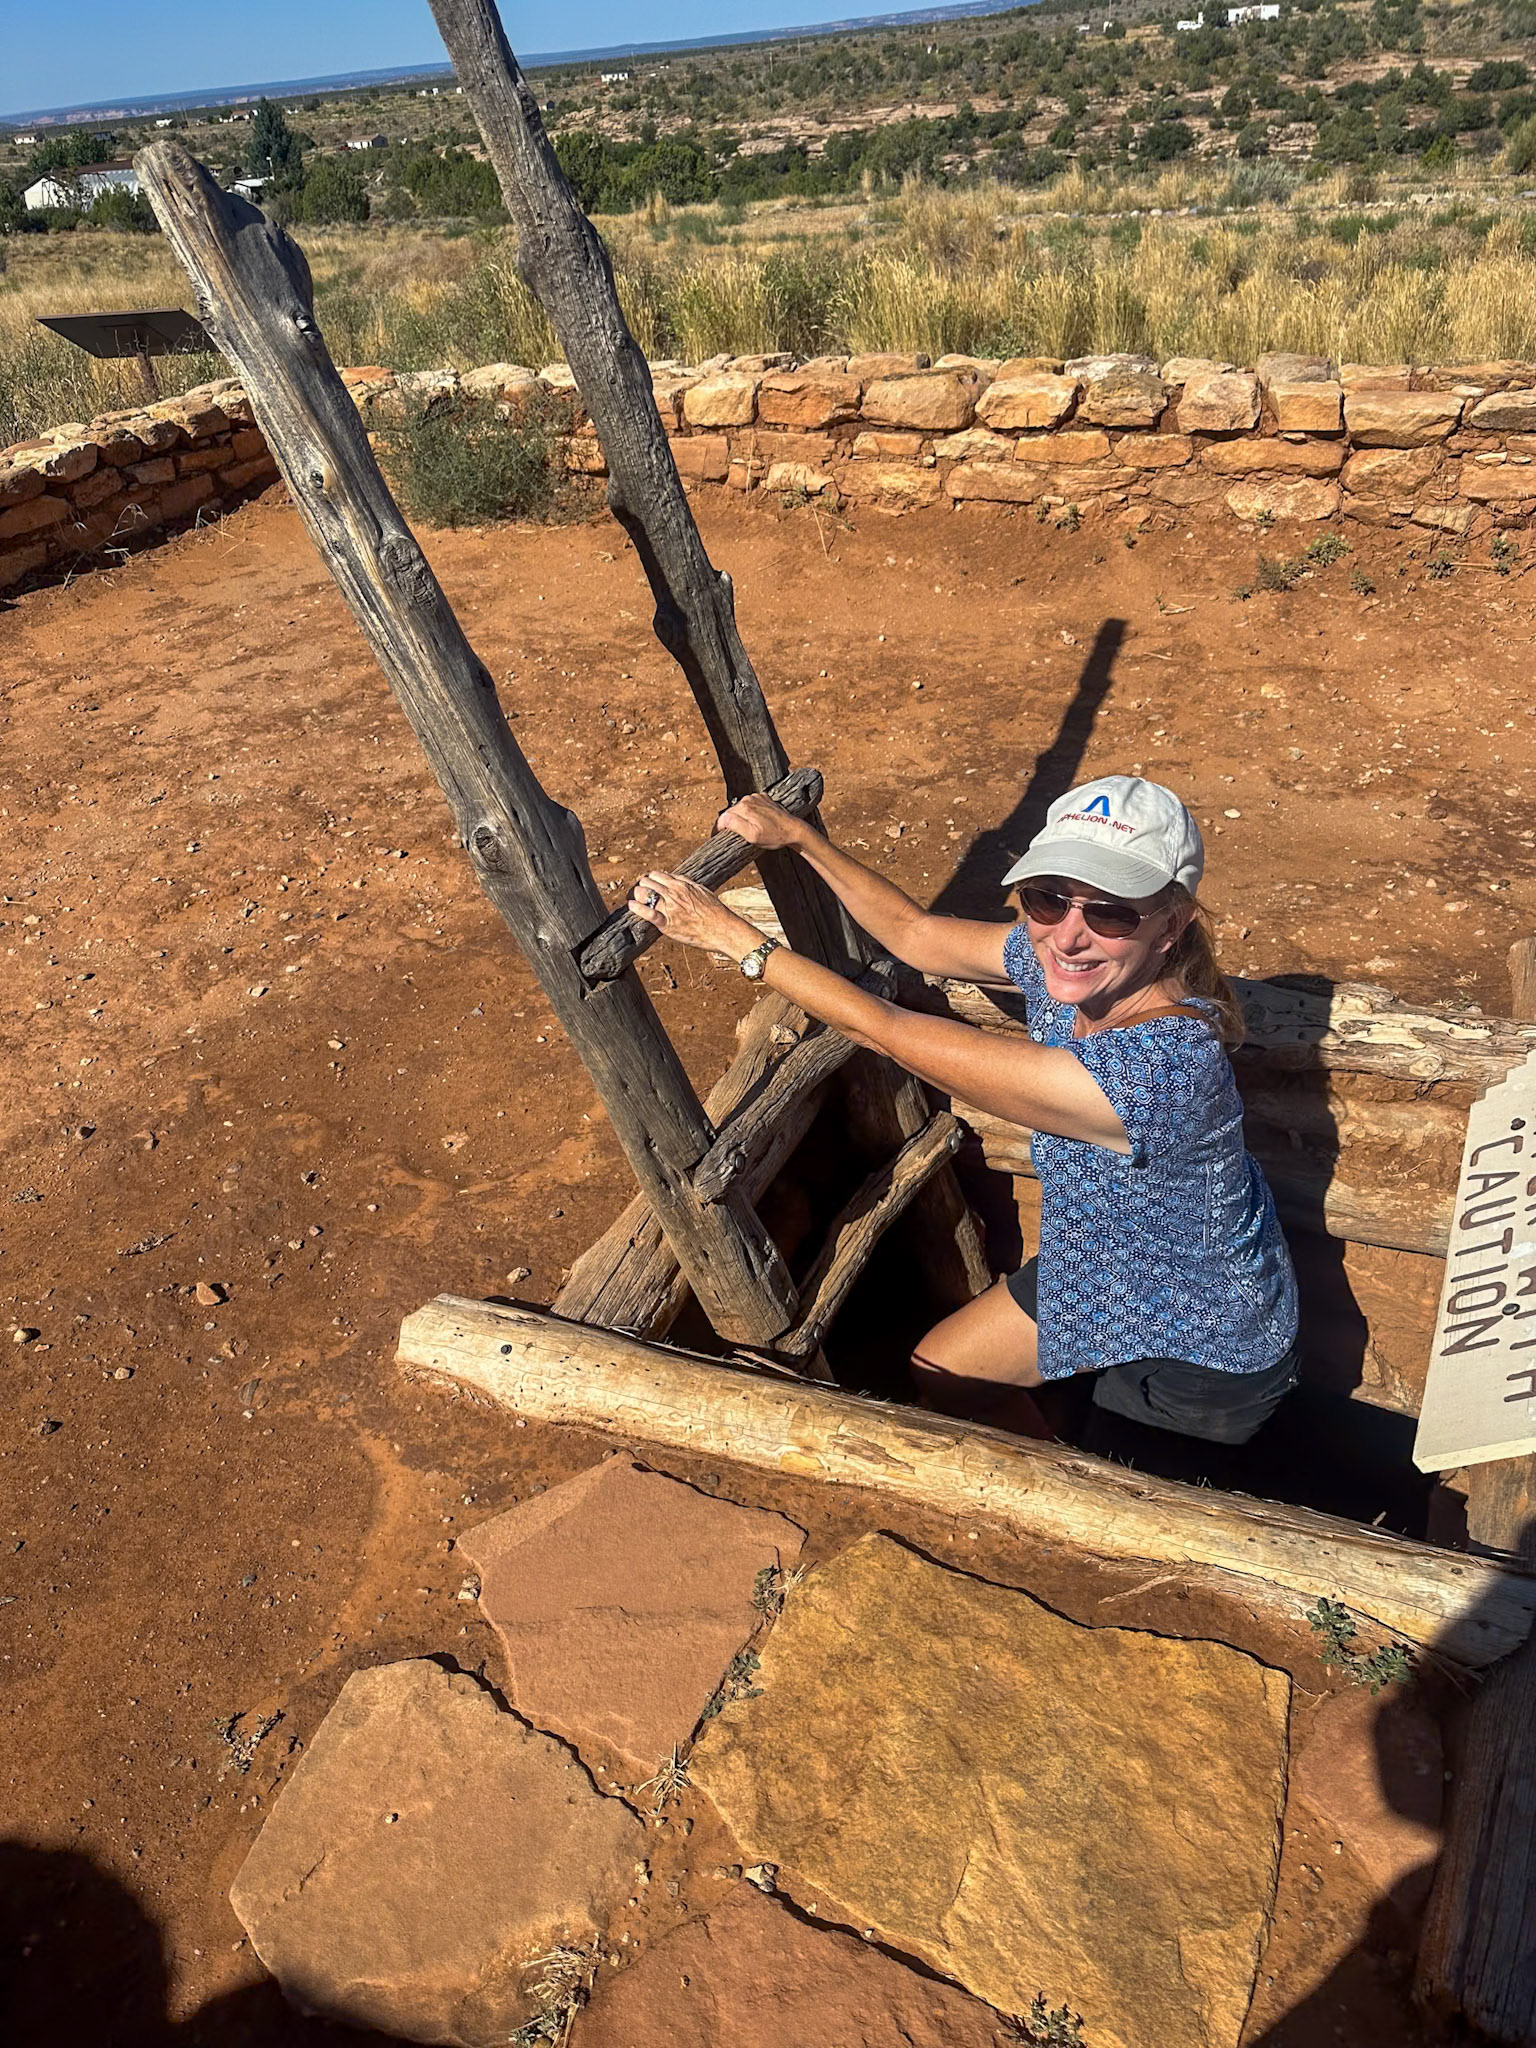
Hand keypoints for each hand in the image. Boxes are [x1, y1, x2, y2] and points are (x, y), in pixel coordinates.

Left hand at [629, 870, 764, 961]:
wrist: (722, 929)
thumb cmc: (715, 911)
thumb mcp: (701, 890)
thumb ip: (686, 883)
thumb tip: (673, 877)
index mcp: (681, 885)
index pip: (657, 875)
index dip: (650, 879)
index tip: (647, 883)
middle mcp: (673, 894)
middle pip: (647, 883)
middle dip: (641, 886)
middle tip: (639, 891)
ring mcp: (669, 909)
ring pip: (644, 894)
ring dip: (636, 895)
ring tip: (634, 898)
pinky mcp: (667, 925)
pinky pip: (647, 913)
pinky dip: (636, 908)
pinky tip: (631, 906)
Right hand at [716, 792, 809, 851]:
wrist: (794, 830)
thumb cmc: (775, 836)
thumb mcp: (753, 837)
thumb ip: (735, 826)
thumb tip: (723, 819)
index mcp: (743, 809)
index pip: (722, 818)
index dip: (717, 829)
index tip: (716, 838)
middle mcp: (748, 800)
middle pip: (730, 813)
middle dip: (728, 824)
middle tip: (730, 837)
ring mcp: (756, 797)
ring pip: (740, 809)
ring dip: (740, 818)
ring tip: (746, 830)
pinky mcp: (763, 798)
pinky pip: (750, 805)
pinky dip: (749, 813)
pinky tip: (756, 822)